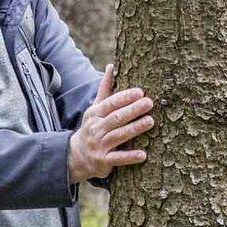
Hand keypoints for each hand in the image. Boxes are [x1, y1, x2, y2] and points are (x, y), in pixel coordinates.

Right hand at [68, 64, 153, 182]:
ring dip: (134, 129)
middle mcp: (97, 128)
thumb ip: (105, 88)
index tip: (140, 92)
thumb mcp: (95, 107)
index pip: (111, 103)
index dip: (124, 97)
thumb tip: (111, 65)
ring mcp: (100, 145)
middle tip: (149, 103)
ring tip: (150, 121)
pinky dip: (130, 157)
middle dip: (132, 110)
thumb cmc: (92, 127)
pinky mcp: (104, 161)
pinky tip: (143, 155)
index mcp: (96, 113)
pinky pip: (118, 159)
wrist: (76, 156)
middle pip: (116, 118)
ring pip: (119, 136)